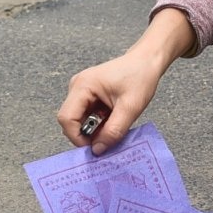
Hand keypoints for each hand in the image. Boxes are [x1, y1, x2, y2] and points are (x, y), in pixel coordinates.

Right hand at [55, 10, 195, 152]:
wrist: (146, 62)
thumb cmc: (140, 78)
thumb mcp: (130, 108)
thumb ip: (113, 131)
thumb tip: (97, 150)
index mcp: (83, 85)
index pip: (66, 118)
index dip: (77, 137)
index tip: (95, 147)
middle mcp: (76, 86)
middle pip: (70, 120)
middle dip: (86, 134)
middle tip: (107, 138)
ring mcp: (80, 90)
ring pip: (78, 120)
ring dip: (94, 129)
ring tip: (113, 125)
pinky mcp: (87, 94)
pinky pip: (86, 115)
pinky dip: (97, 123)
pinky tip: (112, 119)